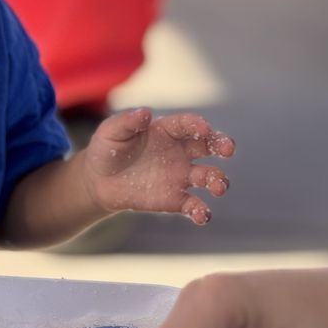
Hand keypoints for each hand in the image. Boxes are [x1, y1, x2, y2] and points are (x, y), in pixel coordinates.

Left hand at [82, 107, 233, 224]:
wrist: (98, 181)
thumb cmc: (107, 150)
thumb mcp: (111, 132)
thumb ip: (127, 122)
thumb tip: (146, 113)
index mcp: (167, 130)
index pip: (187, 124)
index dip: (197, 125)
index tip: (204, 128)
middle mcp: (180, 151)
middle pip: (209, 145)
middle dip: (222, 145)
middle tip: (228, 149)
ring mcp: (180, 176)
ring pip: (208, 176)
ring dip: (218, 180)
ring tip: (218, 187)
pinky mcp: (174, 199)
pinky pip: (194, 205)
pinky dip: (202, 211)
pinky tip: (202, 215)